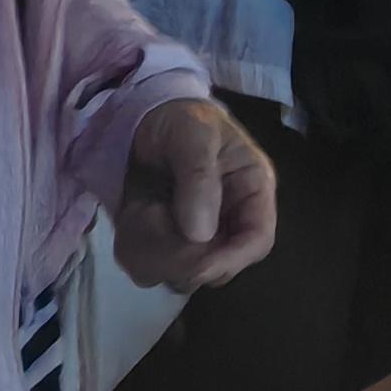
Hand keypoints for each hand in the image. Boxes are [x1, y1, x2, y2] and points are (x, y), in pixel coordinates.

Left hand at [118, 95, 277, 290]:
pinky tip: (133, 219)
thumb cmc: (181, 118)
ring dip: (156, 254)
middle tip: (153, 226)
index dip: (230, 259)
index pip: (257, 241)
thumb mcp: (193, 135)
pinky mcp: (169, 242)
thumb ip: (199, 178)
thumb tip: (199, 235)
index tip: (196, 264)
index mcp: (251, 192)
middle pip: (218, 267)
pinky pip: (155, 267)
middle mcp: (230, 221)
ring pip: (183, 273)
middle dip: (183, 258)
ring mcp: (198, 236)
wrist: (147, 117)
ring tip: (141, 213)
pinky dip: (138, 252)